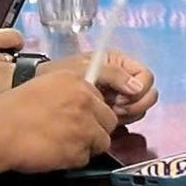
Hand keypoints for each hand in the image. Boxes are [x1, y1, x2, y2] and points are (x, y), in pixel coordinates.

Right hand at [0, 72, 118, 172]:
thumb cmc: (12, 109)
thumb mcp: (43, 87)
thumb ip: (68, 94)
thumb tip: (80, 107)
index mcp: (76, 81)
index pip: (100, 99)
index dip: (91, 112)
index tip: (80, 119)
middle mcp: (86, 101)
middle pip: (109, 120)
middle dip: (96, 129)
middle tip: (76, 136)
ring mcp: (85, 126)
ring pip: (102, 141)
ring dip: (87, 146)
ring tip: (64, 146)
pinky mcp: (79, 150)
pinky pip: (85, 159)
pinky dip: (73, 160)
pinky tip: (55, 154)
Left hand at [37, 51, 159, 123]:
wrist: (38, 95)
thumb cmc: (57, 76)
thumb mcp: (83, 69)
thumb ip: (112, 74)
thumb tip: (137, 87)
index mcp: (118, 63)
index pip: (145, 76)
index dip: (137, 89)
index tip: (119, 98)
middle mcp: (122, 79)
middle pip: (147, 94)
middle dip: (133, 104)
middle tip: (113, 108)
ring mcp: (118, 97)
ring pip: (139, 108)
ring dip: (126, 114)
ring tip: (105, 114)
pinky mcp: (112, 113)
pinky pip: (127, 119)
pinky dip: (119, 122)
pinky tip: (102, 122)